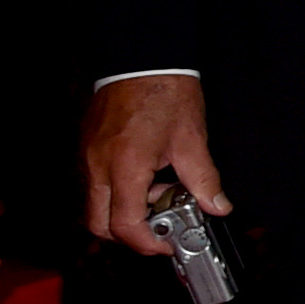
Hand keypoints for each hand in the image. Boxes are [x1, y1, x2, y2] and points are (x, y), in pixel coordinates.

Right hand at [82, 75, 227, 252]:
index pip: (125, 225)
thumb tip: (218, 206)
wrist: (141, 58)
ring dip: (123, 212)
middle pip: (98, 224)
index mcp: (125, 167)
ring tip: (158, 193)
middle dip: (128, 235)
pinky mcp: (86, 148)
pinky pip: (95, 184)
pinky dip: (117, 192)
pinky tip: (146, 176)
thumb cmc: (165, 93)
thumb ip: (204, 179)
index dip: (147, 244)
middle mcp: (98, 167)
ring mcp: (87, 157)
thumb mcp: (192, 140)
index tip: (166, 245)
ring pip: (95, 205)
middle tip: (159, 228)